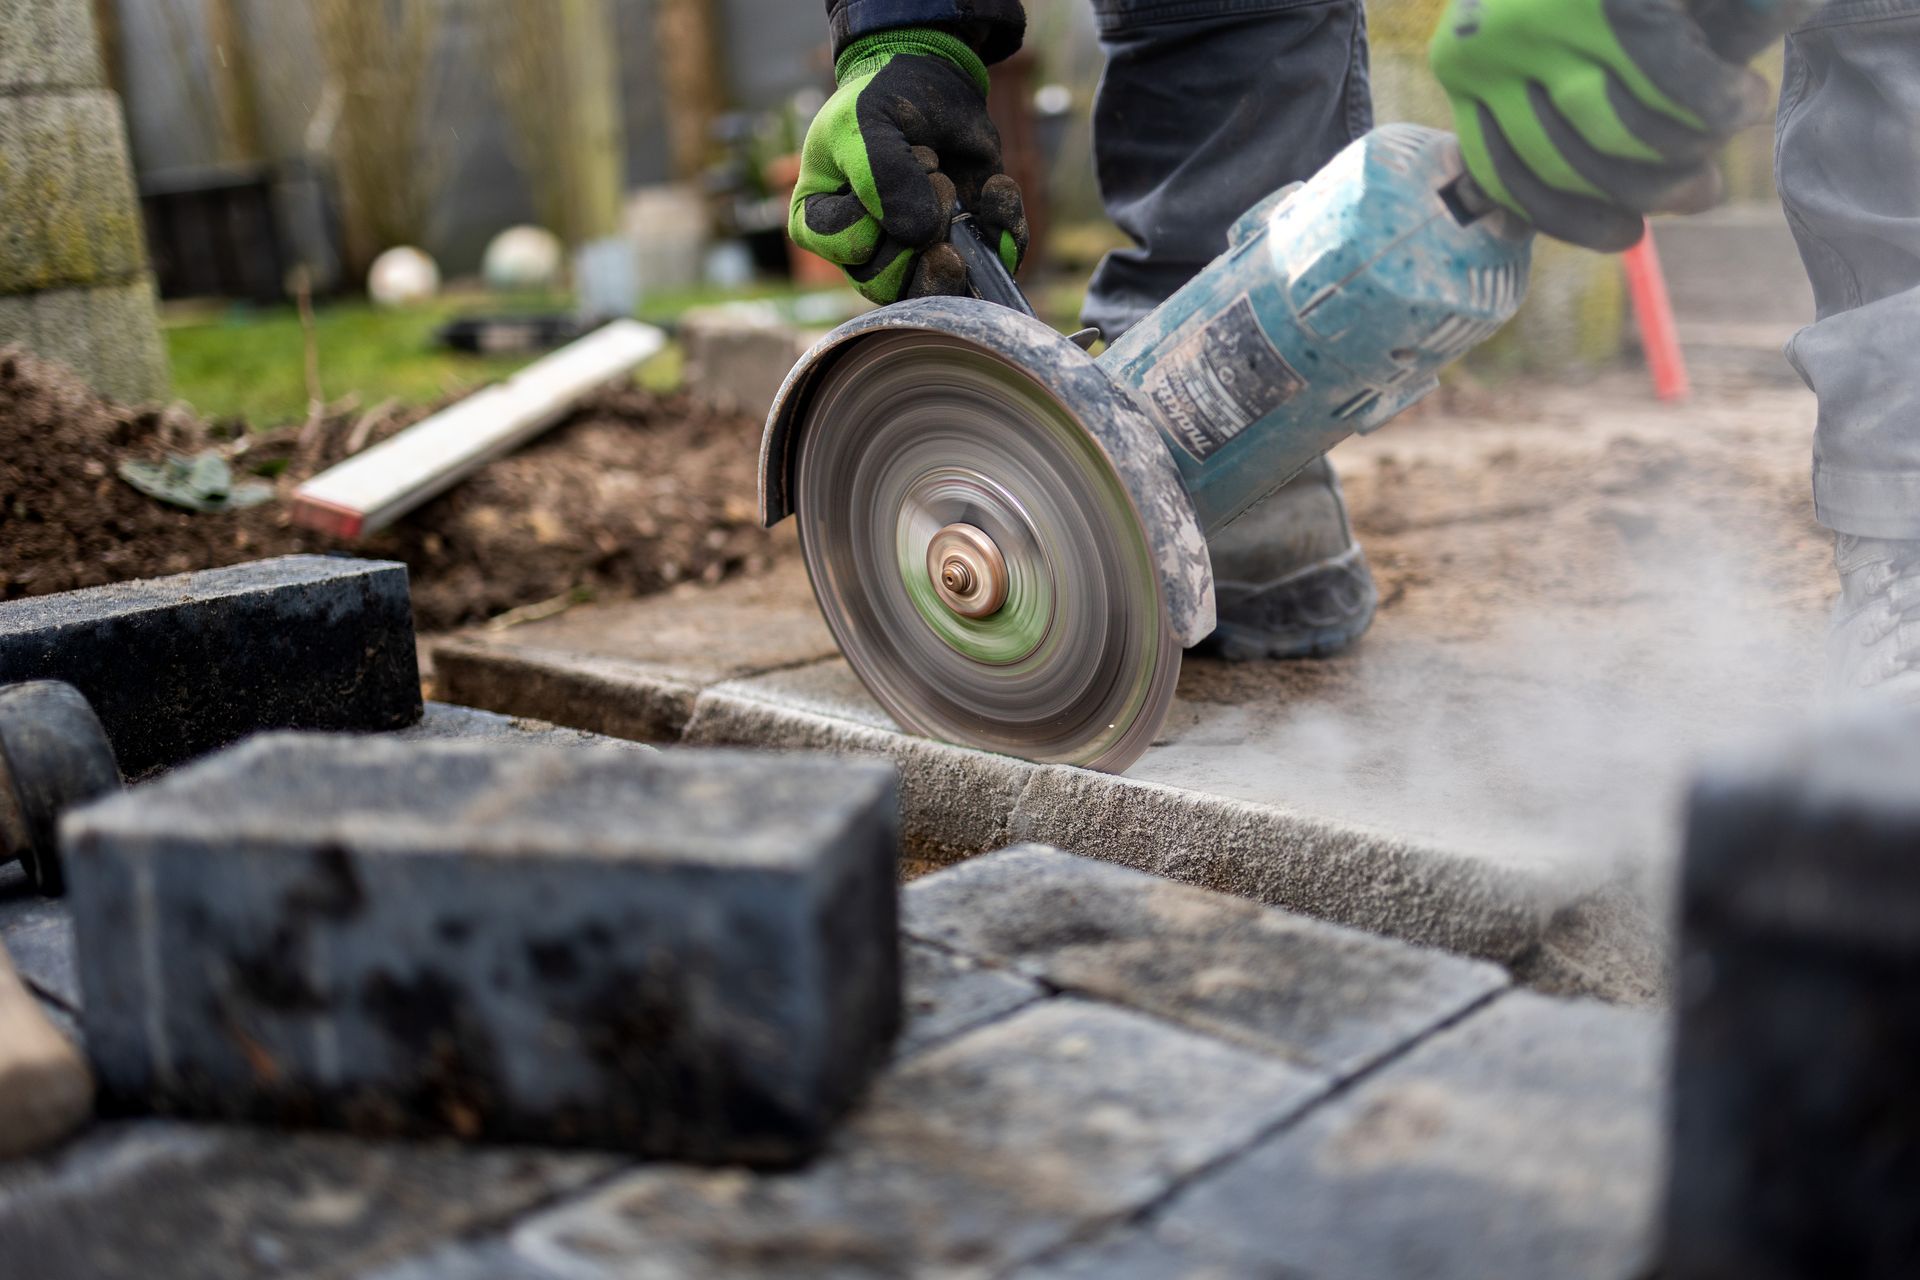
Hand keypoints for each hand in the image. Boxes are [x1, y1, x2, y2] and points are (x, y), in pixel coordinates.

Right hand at [789, 28, 1027, 304]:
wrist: (931, 81)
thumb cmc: (882, 101)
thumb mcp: (868, 123)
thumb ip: (882, 175)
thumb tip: (922, 236)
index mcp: (822, 224)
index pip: (852, 249)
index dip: (881, 208)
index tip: (895, 154)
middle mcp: (864, 254)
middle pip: (890, 283)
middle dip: (922, 227)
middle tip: (937, 175)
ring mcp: (914, 259)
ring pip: (937, 292)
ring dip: (958, 239)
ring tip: (956, 188)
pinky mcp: (964, 251)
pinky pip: (991, 269)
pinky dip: (1004, 228)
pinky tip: (996, 185)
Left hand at [1430, 0, 1776, 250]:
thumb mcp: (1559, 38)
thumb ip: (1557, 112)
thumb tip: (1591, 221)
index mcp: (1463, 60)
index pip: (1506, 175)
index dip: (1570, 218)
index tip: (1627, 237)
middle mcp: (1489, 46)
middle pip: (1568, 165)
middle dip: (1646, 188)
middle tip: (1702, 189)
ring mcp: (1548, 22)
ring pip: (1625, 134)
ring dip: (1689, 143)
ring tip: (1732, 119)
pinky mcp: (1618, 7)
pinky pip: (1680, 91)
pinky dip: (1719, 105)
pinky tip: (1744, 98)